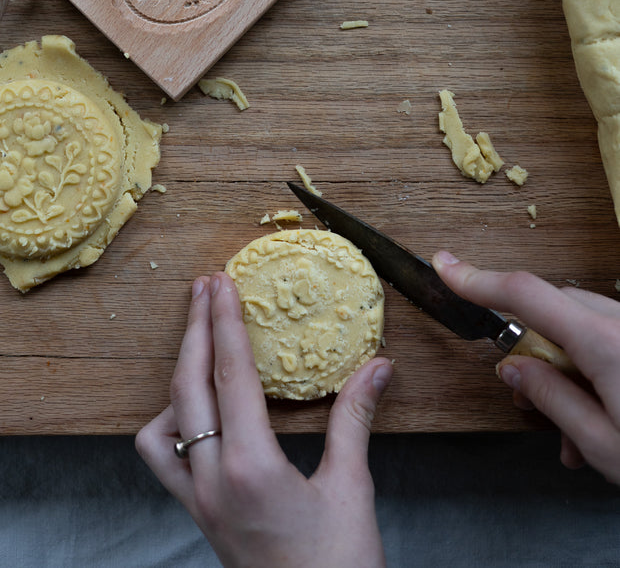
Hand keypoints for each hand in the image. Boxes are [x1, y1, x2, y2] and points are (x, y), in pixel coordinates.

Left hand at [136, 273, 392, 567]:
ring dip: (179, 373)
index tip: (223, 284)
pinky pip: (162, 458)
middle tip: (205, 287)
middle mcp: (211, 481)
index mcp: (250, 467)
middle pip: (188, 386)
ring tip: (199, 339)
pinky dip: (170, 421)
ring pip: (164, 421)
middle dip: (196, 329)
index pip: (231, 375)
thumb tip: (377, 367)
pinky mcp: (197, 514)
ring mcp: (197, 500)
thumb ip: (355, 420)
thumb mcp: (352, 489)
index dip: (226, 322)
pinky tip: (196, 409)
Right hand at [431, 251, 619, 483]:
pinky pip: (613, 336)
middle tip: (526, 398)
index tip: (446, 266)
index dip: (478, 279)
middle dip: (533, 348)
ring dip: (569, 368)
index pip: (526, 294)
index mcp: (605, 343)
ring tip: (573, 433)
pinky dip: (598, 370)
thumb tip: (514, 369)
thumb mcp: (604, 445)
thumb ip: (552, 400)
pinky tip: (602, 424)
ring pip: (585, 326)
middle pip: (556, 310)